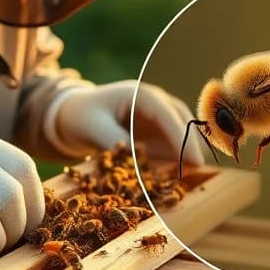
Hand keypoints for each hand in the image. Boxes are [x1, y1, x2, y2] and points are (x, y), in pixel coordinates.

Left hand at [51, 80, 204, 164]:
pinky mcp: (156, 132)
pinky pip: (173, 145)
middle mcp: (155, 103)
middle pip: (182, 121)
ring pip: (183, 133)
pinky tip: (181, 174)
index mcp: (141, 95)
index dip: (183, 137)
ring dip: (188, 151)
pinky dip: (178, 158)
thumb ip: (117, 142)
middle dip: (191, 145)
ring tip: (192, 174)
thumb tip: (138, 161)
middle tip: (197, 170)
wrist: (71, 116)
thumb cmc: (81, 116)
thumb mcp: (95, 128)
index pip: (168, 114)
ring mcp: (157, 117)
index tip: (193, 159)